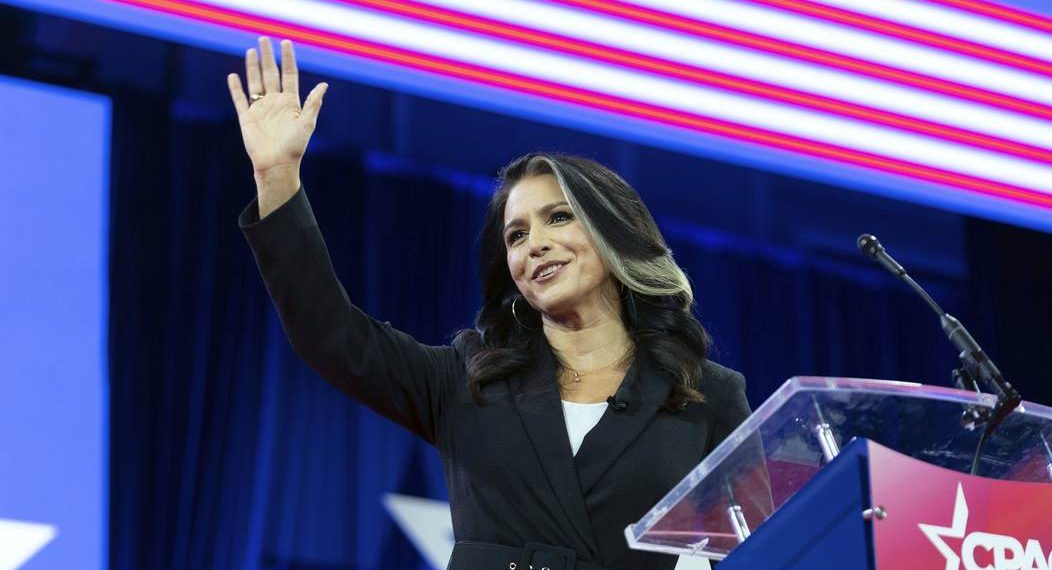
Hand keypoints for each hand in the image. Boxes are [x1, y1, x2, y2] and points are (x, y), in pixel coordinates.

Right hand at [227, 37, 327, 211]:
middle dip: (267, 57)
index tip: (286, 42)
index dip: (287, 59)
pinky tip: (233, 76)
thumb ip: (313, 103)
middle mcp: (275, 103)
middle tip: (264, 39)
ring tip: (251, 51)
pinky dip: (236, 88)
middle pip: (270, 74)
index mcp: (291, 102)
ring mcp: (260, 109)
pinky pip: (240, 99)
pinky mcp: (247, 118)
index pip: (289, 75)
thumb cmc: (295, 146)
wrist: (276, 164)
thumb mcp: (307, 123)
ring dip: (252, 67)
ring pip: (255, 83)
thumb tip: (324, 85)